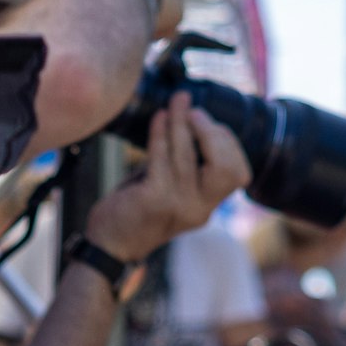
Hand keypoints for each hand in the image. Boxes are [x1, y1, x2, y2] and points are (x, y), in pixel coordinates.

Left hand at [82, 95, 250, 270]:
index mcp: (207, 206)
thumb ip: (186, 164)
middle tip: (194, 111)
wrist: (108, 245)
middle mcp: (199, 209)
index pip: (237, 173)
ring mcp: (178, 205)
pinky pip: (161, 155)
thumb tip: (192, 120)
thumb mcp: (170, 188)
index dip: (227, 143)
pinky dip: (160, 131)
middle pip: (226, 167)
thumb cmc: (136, 209)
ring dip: (181, 121)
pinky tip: (158, 117)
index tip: (207, 123)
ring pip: (188, 153)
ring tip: (176, 101)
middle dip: (213, 132)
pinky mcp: (154, 198)